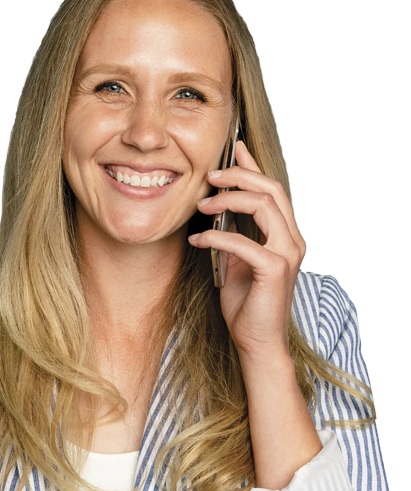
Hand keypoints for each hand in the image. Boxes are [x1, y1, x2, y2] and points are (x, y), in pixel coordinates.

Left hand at [188, 141, 306, 362]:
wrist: (256, 342)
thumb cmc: (247, 303)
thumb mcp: (236, 260)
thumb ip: (233, 234)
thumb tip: (217, 210)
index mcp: (284, 235)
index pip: (272, 190)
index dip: (253, 167)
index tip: (235, 148)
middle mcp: (292, 240)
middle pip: (271, 190)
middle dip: (239, 176)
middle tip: (210, 175)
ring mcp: (287, 254)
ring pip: (264, 206)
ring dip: (228, 200)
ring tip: (202, 205)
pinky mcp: (275, 270)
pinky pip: (244, 241)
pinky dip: (217, 236)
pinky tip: (198, 239)